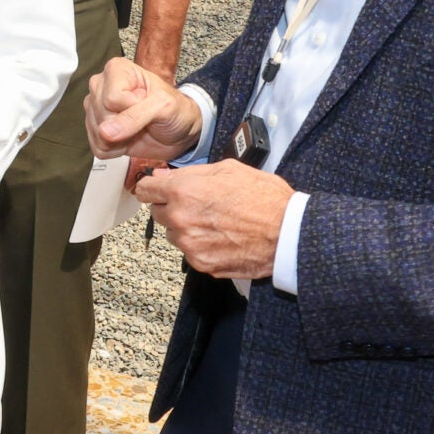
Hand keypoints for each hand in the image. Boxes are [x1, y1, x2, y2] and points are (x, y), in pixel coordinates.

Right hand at [85, 56, 202, 162]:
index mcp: (116, 70)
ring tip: (136, 129)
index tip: (147, 104)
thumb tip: (105, 131)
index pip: (112, 98)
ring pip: (98, 133)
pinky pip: (98, 147)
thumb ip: (136, 115)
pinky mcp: (94, 130)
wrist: (179, 132)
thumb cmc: (175, 111)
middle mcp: (101, 86)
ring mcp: (94, 109)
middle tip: (143, 119)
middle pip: (103, 115)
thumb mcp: (164, 106)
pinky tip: (128, 138)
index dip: (132, 107)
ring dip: (121, 139)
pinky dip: (116, 149)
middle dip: (125, 125)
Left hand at [134, 160, 293, 278]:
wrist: (288, 233)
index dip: (152, 188)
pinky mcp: (201, 263)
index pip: (145, 190)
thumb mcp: (229, 170)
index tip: (156, 190)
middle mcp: (180, 219)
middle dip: (173, 207)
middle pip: (158, 213)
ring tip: (216, 222)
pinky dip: (201, 246)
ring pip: (174, 234)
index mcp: (183, 192)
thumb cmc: (264, 199)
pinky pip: (190, 252)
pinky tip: (223, 238)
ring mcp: (189, 244)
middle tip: (199, 205)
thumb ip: (191, 173)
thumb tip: (164, 175)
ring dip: (186, 228)